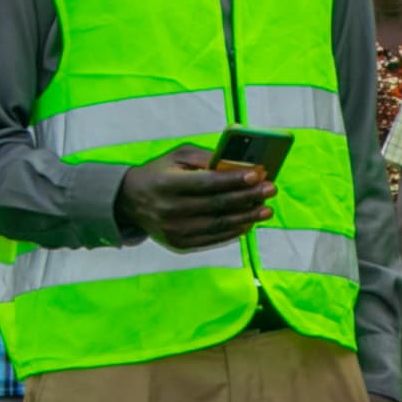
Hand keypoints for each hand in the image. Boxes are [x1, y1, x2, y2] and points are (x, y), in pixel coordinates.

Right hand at [115, 147, 273, 250]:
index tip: (258, 175)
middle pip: (217, 206)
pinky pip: (213, 239)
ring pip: (219, 225)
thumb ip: (207, 158)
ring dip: (247, 218)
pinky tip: (249, 223)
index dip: (234, 180)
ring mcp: (175, 231)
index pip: (207, 183)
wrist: (131, 202)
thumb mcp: (178, 157)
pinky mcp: (180, 244)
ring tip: (266, 210)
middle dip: (248, 197)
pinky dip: (234, 231)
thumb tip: (241, 165)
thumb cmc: (162, 173)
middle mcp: (170, 210)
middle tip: (271, 190)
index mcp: (167, 185)